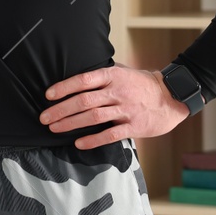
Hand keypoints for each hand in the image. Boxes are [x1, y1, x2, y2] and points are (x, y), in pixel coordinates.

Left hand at [38, 60, 190, 148]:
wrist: (171, 96)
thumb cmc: (141, 84)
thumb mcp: (122, 71)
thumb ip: (101, 75)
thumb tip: (75, 77)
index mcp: (112, 75)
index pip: (83, 80)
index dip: (64, 87)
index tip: (48, 95)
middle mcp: (118, 91)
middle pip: (84, 101)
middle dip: (61, 110)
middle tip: (44, 118)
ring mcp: (126, 109)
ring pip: (94, 117)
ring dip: (71, 123)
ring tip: (54, 128)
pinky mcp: (135, 126)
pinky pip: (110, 134)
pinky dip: (93, 139)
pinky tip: (79, 143)